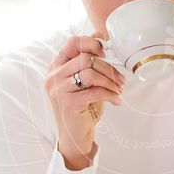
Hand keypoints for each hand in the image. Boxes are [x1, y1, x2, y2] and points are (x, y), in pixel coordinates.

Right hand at [45, 33, 124, 168]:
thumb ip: (89, 61)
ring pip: (90, 72)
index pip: (72, 43)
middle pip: (85, 58)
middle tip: (120, 79)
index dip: (92, 43)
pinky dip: (110, 94)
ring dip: (110, 81)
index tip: (106, 52)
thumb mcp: (86, 81)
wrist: (75, 137)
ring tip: (119, 90)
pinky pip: (95, 91)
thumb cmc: (82, 108)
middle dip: (108, 67)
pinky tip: (116, 100)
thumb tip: (99, 35)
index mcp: (56, 67)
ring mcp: (58, 89)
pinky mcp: (68, 103)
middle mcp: (53, 76)